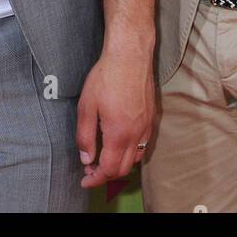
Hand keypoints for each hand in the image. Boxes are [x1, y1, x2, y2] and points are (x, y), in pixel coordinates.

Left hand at [76, 47, 154, 188]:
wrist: (130, 55)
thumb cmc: (106, 77)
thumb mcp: (86, 106)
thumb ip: (85, 136)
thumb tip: (86, 159)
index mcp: (118, 134)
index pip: (109, 170)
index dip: (95, 179)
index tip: (85, 180)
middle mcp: (136, 135)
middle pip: (123, 169)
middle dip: (106, 175)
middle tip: (91, 171)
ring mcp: (146, 127)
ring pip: (135, 158)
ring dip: (120, 164)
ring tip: (103, 158)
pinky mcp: (151, 118)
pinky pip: (143, 145)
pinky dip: (131, 152)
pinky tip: (119, 143)